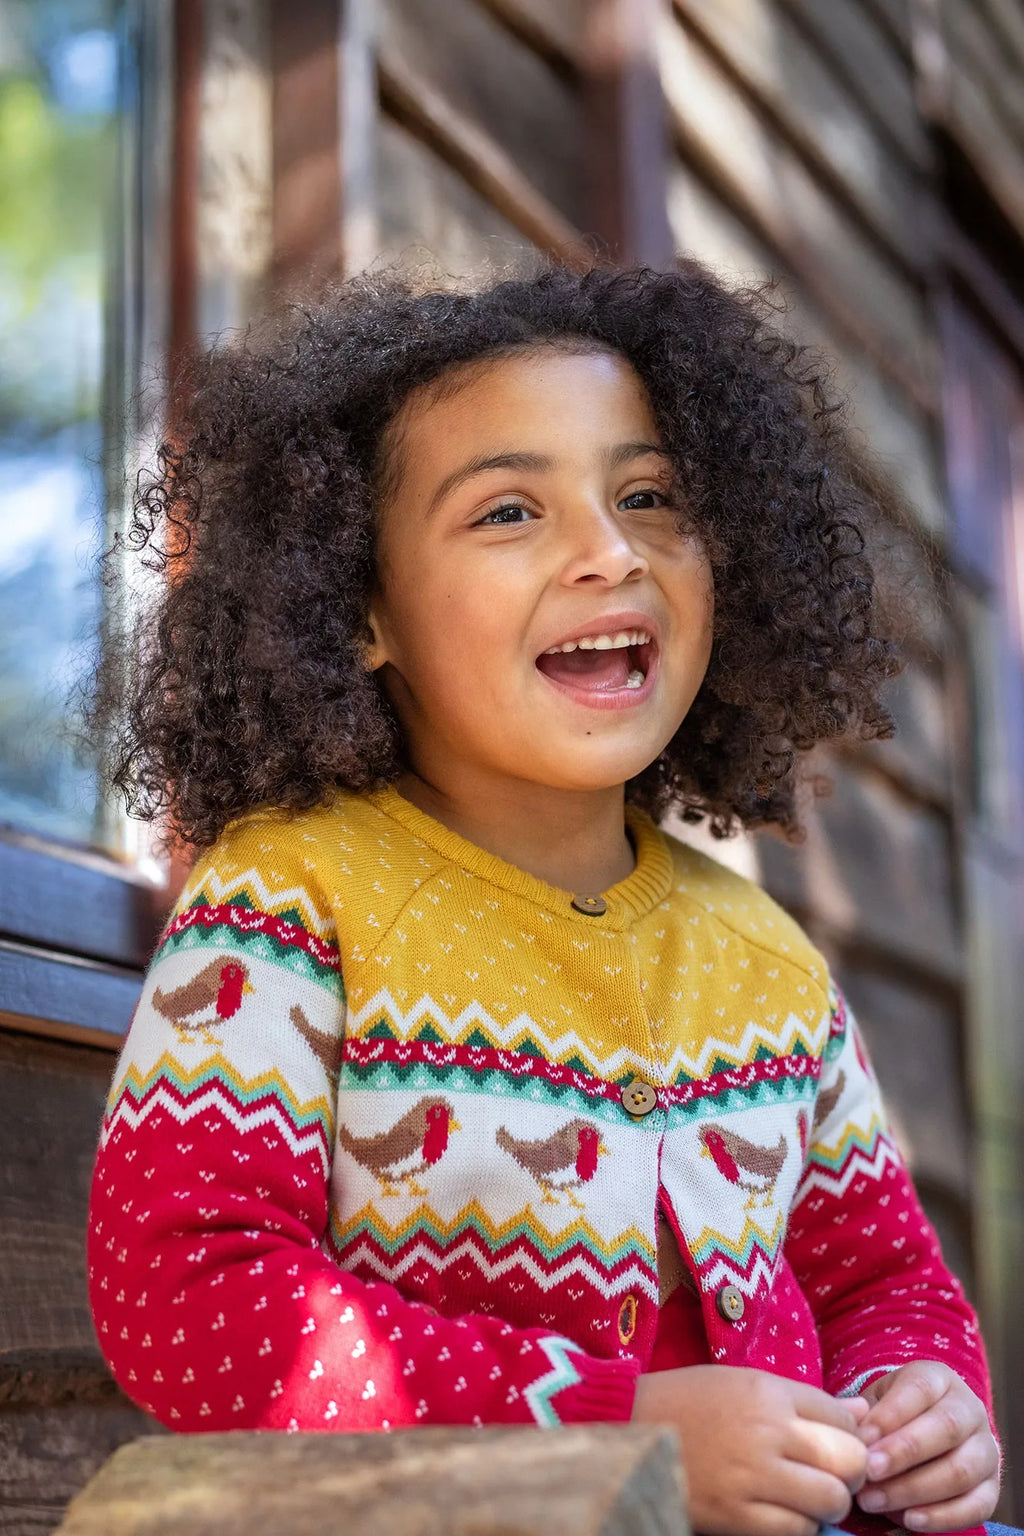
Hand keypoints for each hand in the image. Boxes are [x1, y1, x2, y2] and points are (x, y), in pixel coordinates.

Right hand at [632, 1364, 869, 1535]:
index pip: (841, 1416)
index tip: (837, 1444)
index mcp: (767, 1391)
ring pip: (829, 1499)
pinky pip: (796, 1531)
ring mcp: (752, 1476)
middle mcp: (767, 1431)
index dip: (849, 1434)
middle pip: (848, 1459)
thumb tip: (861, 1413)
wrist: (628, 1430)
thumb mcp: (743, 1383)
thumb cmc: (687, 1401)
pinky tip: (783, 1514)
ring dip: (828, 1504)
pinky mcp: (737, 1516)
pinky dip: (799, 1527)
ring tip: (809, 1499)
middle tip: (834, 1476)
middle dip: (851, 1473)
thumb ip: (803, 1400)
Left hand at [854, 1361, 999, 1529]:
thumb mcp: (876, 1401)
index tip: (861, 1440)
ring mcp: (986, 1449)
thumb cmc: (892, 1415)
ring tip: (874, 1501)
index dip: (890, 1415)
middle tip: (868, 1472)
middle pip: (946, 1428)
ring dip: (915, 1490)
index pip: (919, 1389)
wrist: (926, 1433)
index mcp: (938, 1378)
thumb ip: (862, 1414)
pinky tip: (909, 1520)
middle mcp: (970, 1409)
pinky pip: (977, 1506)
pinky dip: (943, 1517)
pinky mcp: (992, 1487)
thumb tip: (852, 1431)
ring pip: (961, 1470)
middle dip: (904, 1453)